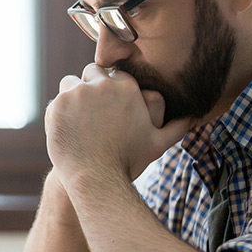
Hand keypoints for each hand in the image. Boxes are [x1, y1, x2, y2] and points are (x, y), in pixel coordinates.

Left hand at [45, 63, 193, 184]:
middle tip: (92, 112)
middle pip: (92, 72)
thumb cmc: (128, 162)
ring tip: (78, 120)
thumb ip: (177, 127)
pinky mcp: (56, 105)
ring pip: (70, 83)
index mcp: (126, 88)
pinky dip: (58, 113)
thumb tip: (195, 117)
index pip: (114, 75)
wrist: (96, 179)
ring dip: (72, 97)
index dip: (110, 89)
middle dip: (91, 87)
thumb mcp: (157, 144)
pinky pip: (55, 101)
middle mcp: (101, 85)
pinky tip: (67, 130)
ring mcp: (76, 93)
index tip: (108, 106)